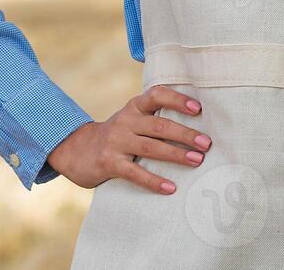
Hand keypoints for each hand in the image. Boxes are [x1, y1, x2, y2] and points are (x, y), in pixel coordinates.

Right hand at [46, 85, 212, 193]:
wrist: (77, 150)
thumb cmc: (117, 135)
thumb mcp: (132, 120)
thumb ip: (155, 119)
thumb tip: (196, 127)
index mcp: (134, 107)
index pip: (156, 95)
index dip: (177, 100)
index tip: (198, 108)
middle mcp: (125, 121)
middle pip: (159, 125)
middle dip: (185, 134)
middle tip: (206, 144)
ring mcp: (116, 142)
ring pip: (151, 147)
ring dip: (176, 154)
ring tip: (197, 160)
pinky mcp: (109, 163)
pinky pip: (135, 172)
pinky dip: (154, 180)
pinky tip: (170, 187)